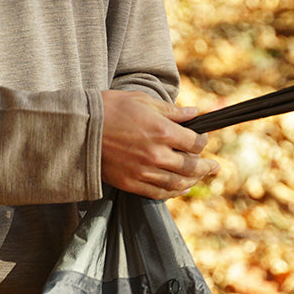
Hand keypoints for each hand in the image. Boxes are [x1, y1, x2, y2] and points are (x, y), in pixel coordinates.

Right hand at [100, 90, 218, 199]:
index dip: (203, 142)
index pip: (194, 142)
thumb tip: (194, 113)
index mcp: (161, 131)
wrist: (79, 129)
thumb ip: (171, 110)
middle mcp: (156, 154)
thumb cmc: (109, 109)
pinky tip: (180, 189)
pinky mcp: (131, 183)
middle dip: (206, 167)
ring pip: (177, 183)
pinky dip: (173, 193)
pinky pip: (158, 194)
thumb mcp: (142, 100)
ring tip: (199, 178)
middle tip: (214, 167)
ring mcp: (144, 172)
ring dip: (192, 181)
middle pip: (191, 167)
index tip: (203, 139)